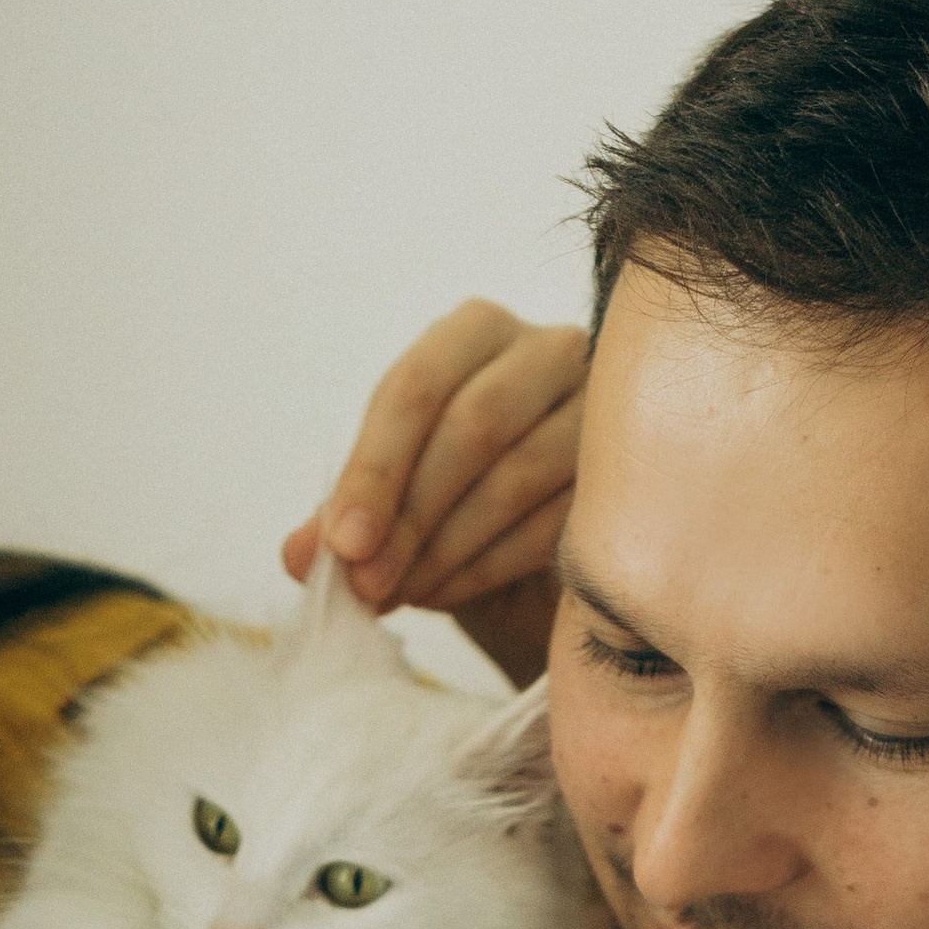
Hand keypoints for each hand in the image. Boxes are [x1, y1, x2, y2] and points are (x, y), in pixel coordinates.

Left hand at [284, 299, 586, 686]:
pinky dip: (489, 568)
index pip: (416, 386)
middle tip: (366, 585)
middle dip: (409, 516)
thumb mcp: (392, 502)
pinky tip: (448, 594)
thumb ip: (346, 518)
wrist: (538, 547)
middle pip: (472, 425)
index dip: (372, 470)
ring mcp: (601, 409)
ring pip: (518, 475)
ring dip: (447, 549)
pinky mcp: (630, 475)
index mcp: (474, 334)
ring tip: (402, 594)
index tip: (341, 546)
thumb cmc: (455, 501)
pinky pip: (556, 523)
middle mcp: (546, 350)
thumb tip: (298, 557)